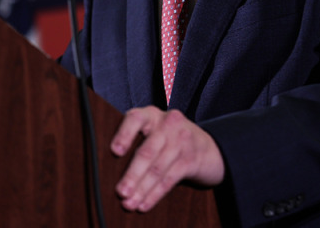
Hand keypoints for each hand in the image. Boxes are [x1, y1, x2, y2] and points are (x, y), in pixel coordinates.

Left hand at [110, 106, 224, 211]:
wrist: (208, 147)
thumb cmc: (171, 140)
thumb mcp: (155, 131)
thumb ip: (137, 140)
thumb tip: (110, 168)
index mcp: (152, 115)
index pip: (135, 118)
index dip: (124, 134)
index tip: (115, 152)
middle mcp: (167, 124)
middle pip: (147, 151)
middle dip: (132, 175)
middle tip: (121, 192)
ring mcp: (182, 140)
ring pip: (157, 168)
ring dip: (142, 189)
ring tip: (130, 203)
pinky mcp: (191, 159)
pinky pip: (170, 179)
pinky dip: (155, 194)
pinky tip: (144, 204)